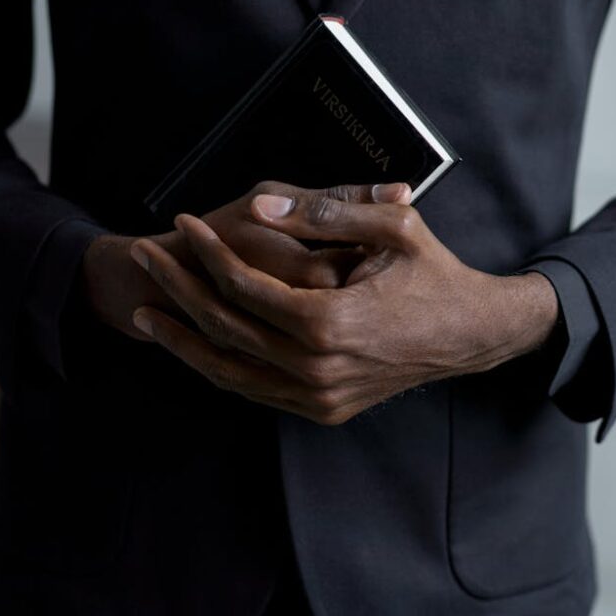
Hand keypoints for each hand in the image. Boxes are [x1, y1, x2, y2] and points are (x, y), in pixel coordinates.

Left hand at [128, 185, 558, 422]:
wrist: (472, 335)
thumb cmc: (435, 274)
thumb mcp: (394, 227)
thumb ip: (325, 212)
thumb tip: (259, 205)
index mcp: (330, 321)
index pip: (243, 287)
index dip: (206, 252)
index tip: (182, 224)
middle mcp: (317, 368)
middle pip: (225, 327)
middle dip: (177, 289)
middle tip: (143, 256)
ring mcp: (319, 397)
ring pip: (229, 371)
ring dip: (183, 340)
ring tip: (143, 311)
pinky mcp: (323, 410)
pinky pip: (255, 391)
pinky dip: (219, 366)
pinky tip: (193, 345)